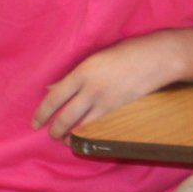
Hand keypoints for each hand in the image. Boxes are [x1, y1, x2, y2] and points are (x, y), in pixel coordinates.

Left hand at [35, 34, 180, 138]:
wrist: (157, 58)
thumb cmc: (126, 52)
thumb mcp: (95, 58)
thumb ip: (74, 75)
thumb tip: (52, 88)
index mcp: (82, 71)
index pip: (54, 97)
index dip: (42, 112)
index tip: (35, 122)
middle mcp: (91, 88)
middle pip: (65, 117)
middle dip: (55, 130)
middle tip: (50, 135)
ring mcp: (106, 101)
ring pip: (82, 126)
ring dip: (70, 136)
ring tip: (65, 139)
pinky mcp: (120, 110)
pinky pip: (99, 128)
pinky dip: (89, 135)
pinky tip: (85, 137)